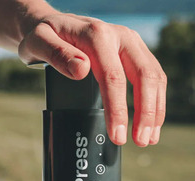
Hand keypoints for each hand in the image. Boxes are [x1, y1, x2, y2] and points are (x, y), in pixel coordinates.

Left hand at [18, 13, 166, 146]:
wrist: (54, 24)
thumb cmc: (44, 36)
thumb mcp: (38, 42)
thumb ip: (56, 54)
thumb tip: (81, 70)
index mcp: (97, 35)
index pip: (113, 76)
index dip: (118, 110)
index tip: (117, 135)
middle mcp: (120, 36)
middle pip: (144, 76)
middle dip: (145, 113)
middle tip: (140, 142)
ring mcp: (131, 43)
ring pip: (154, 76)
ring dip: (155, 110)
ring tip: (149, 138)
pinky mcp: (136, 51)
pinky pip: (153, 76)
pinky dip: (155, 101)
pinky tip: (151, 122)